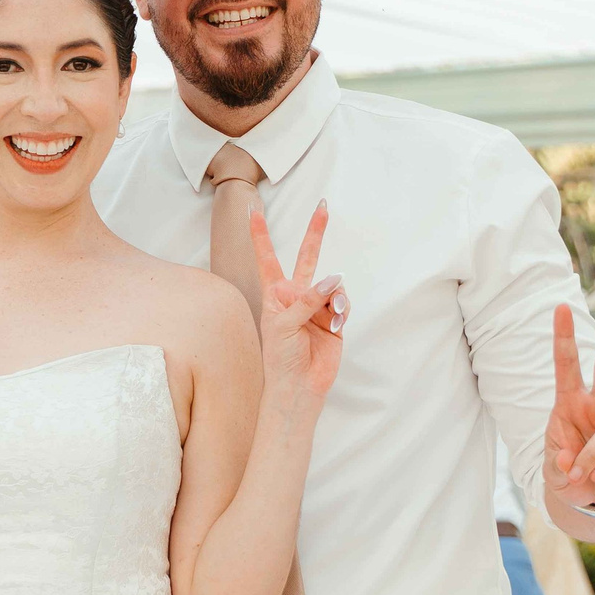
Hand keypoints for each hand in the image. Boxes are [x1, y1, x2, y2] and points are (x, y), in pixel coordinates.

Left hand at [249, 200, 348, 410]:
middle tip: (323, 207)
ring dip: (333, 297)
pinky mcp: (334, 319)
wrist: (299, 386)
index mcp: (275, 295)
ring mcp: (316, 307)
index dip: (260, 235)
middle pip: (306, 258)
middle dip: (315, 233)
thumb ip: (307, 300)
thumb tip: (334, 279)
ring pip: (332, 285)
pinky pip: (342, 303)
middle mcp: (296, 296)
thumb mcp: (285, 325)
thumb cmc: (281, 358)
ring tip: (331, 317)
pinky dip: (341, 311)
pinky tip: (337, 324)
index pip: (267, 259)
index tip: (252, 209)